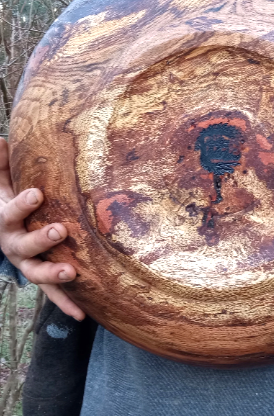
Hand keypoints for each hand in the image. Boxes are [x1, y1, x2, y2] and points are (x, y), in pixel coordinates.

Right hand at [0, 138, 84, 319]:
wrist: (6, 230)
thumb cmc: (9, 201)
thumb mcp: (1, 183)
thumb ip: (0, 164)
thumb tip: (0, 140)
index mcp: (5, 219)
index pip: (11, 211)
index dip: (22, 204)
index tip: (38, 193)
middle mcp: (14, 245)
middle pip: (24, 245)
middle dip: (41, 238)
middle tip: (61, 230)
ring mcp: (28, 263)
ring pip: (38, 272)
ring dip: (54, 274)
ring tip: (73, 272)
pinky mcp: (43, 277)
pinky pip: (53, 293)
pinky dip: (65, 303)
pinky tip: (83, 315)